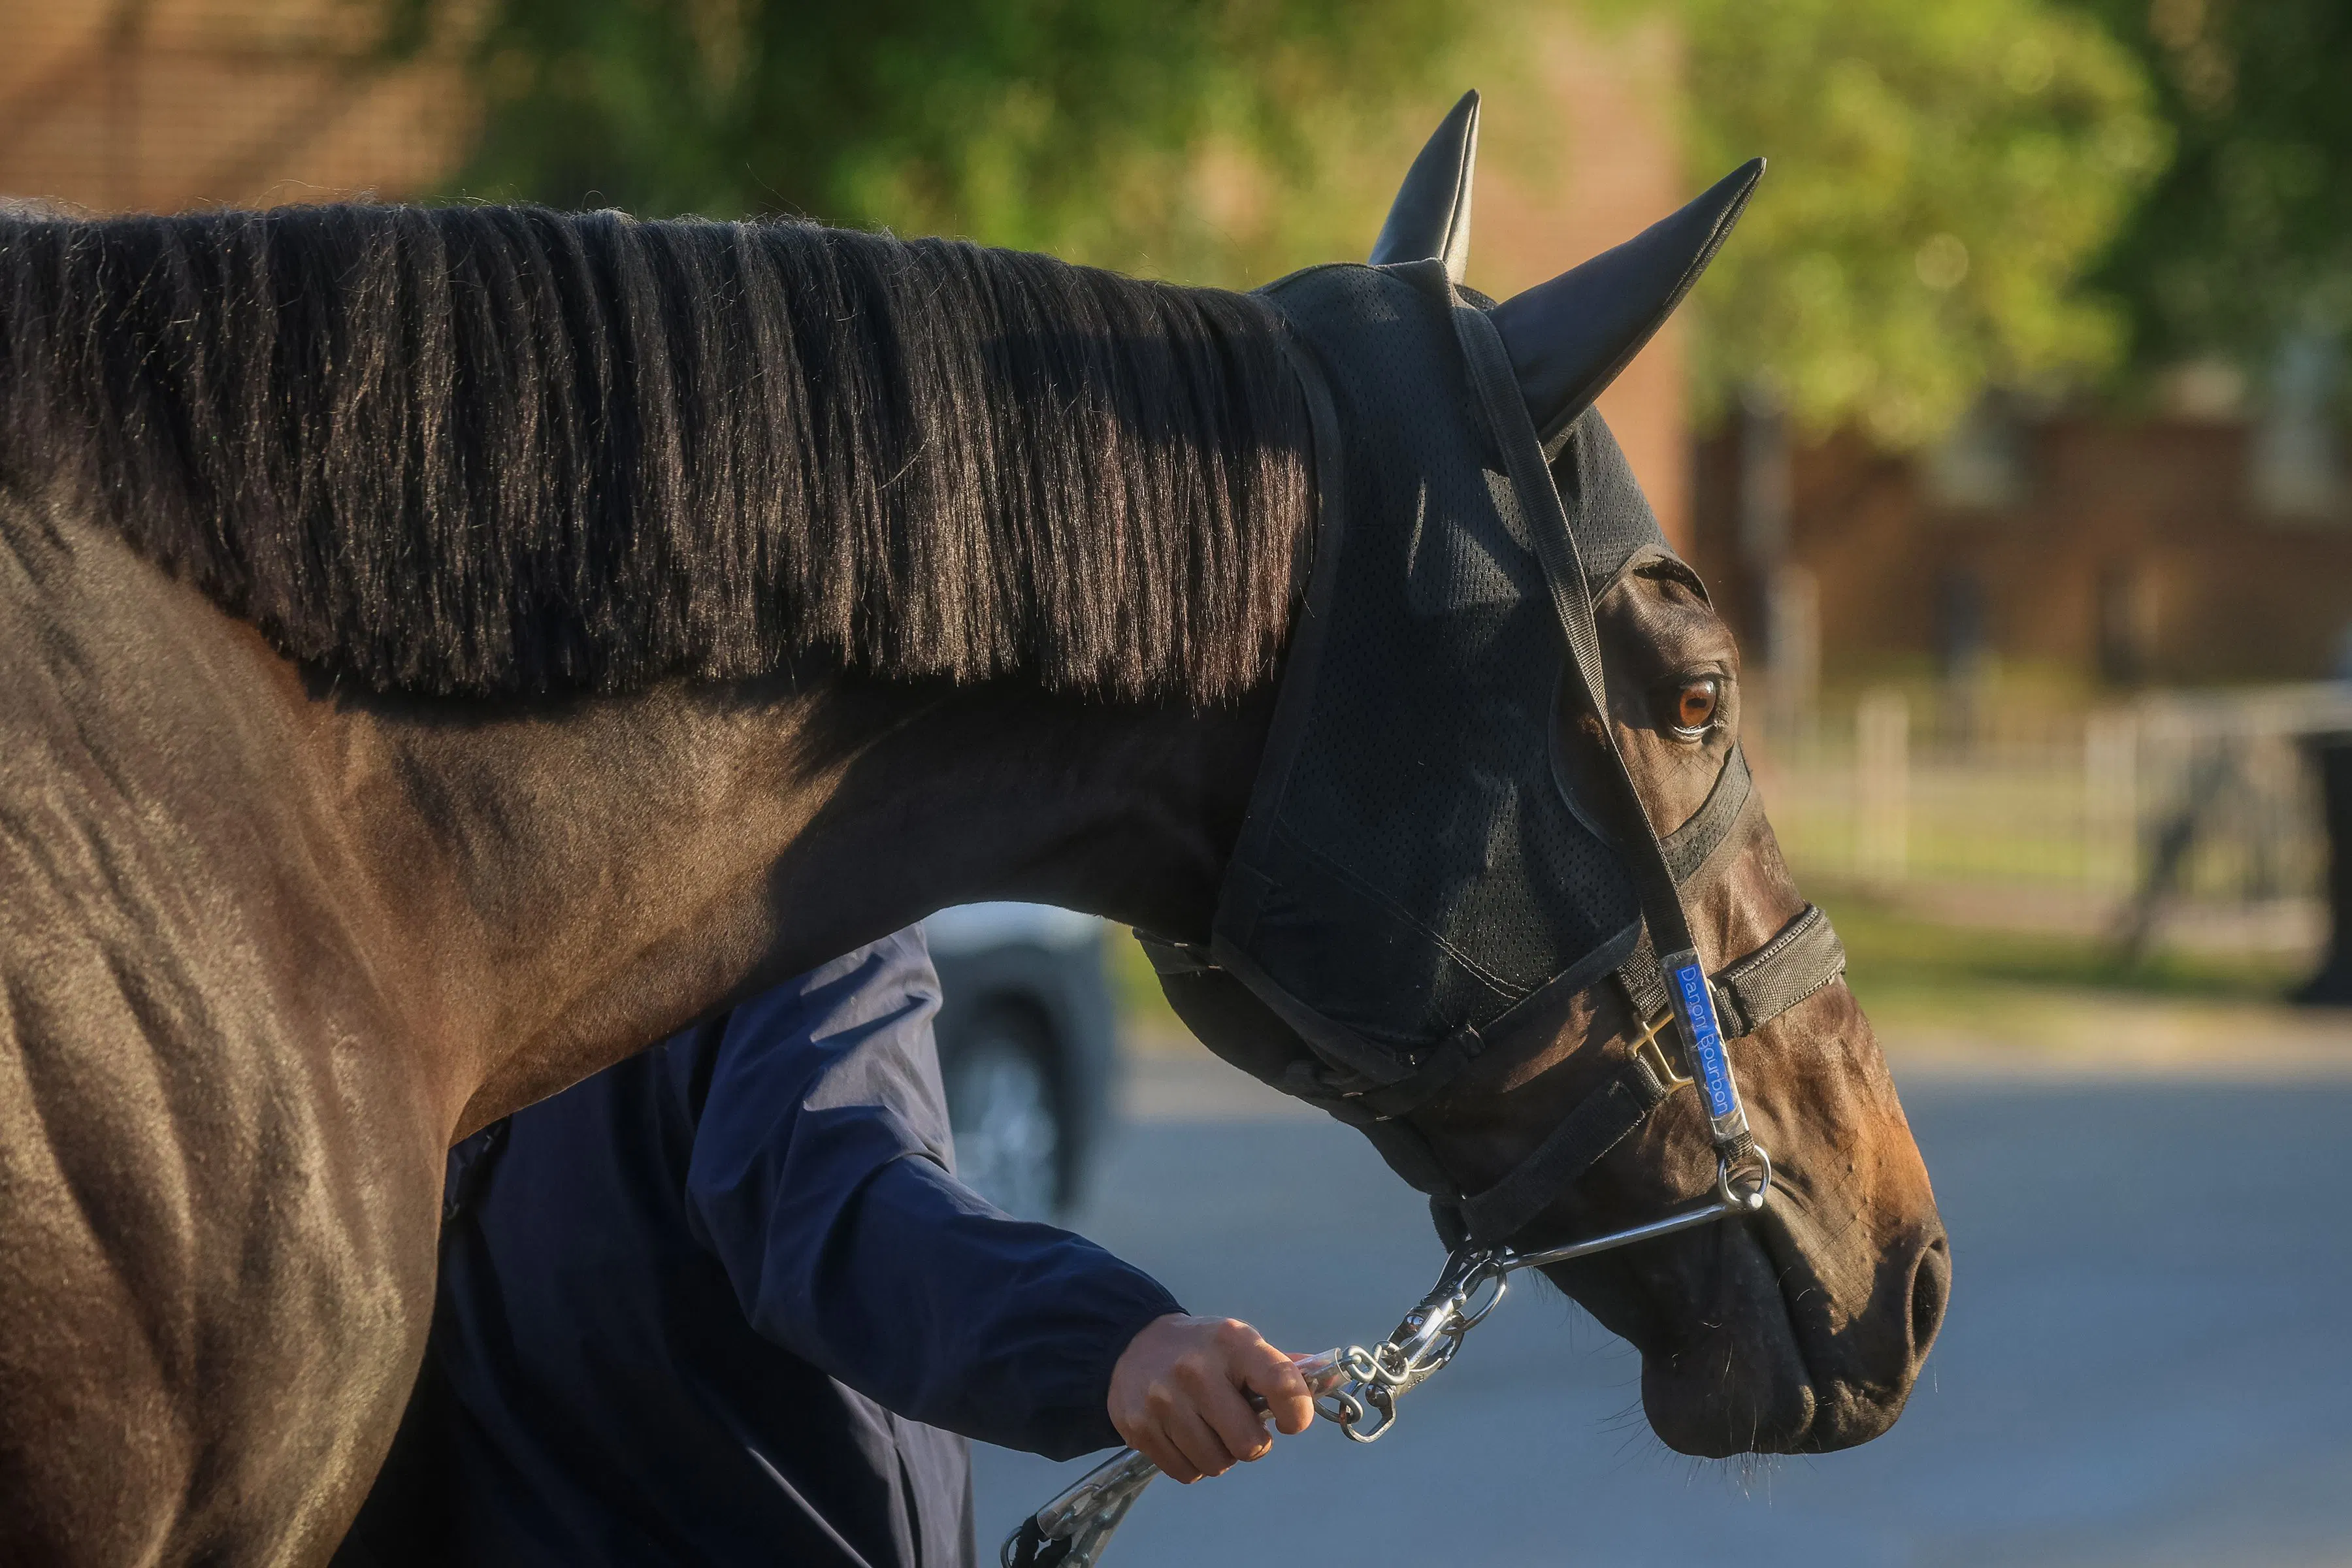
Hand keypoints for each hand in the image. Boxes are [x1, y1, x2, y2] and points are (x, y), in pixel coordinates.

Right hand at [1107, 1314, 1314, 1482]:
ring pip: (1216, 1464)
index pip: (1282, 1383)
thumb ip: (1281, 1368)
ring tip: (1210, 1429)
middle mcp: (1196, 1370)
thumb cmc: (1203, 1349)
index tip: (1292, 1422)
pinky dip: (1193, 1464)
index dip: (1297, 1413)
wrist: (1133, 1343)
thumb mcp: (1241, 1344)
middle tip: (1240, 1426)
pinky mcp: (1138, 1427)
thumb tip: (1330, 1381)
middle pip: (1248, 1444)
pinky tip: (1186, 1436)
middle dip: (1252, 1443)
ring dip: (1221, 1455)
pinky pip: (1186, 1473)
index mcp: (1233, 1343)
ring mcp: (1163, 1400)